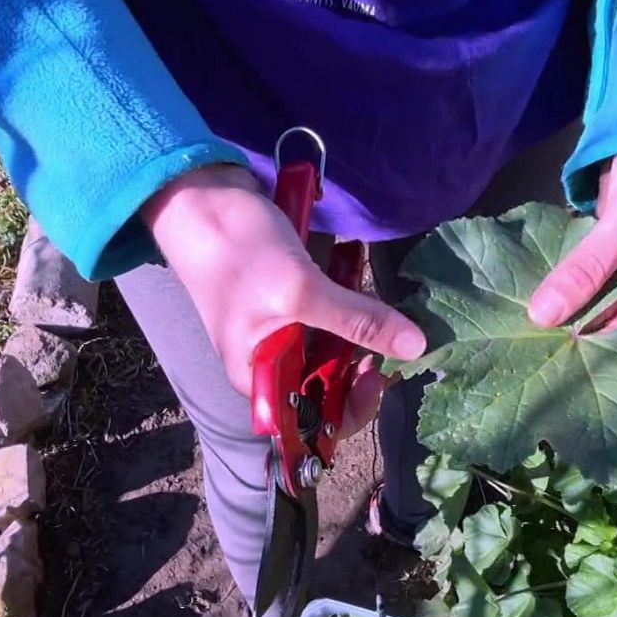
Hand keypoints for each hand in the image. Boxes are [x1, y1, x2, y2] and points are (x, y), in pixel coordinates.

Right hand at [140, 165, 424, 433]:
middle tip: (391, 333)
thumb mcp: (301, 290)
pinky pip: (331, 314)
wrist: (201, 195)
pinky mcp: (292, 301)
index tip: (377, 373)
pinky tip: (357, 271)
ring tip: (384, 303)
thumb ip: (356, 320)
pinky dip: (349, 298)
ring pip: (336, 348)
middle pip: (330, 385)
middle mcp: (272, 364)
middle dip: (363, 364)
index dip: (351, 407)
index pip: (313, 420)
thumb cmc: (237, 252)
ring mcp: (282, 331)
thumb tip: (416, 347)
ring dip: (361, 328)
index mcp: (261, 379)